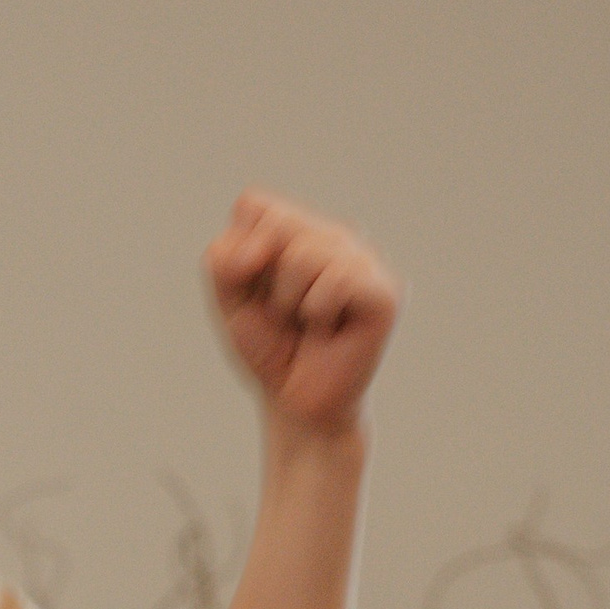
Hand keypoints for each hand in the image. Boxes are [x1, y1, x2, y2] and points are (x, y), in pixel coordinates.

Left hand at [206, 192, 401, 435]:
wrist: (295, 403)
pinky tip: (330, 329)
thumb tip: (261, 245)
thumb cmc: (269, 348)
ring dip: (289, 300)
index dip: (240, 253)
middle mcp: (338, 237)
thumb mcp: (229, 300)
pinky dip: (318, 311)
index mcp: (300, 230)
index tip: (254, 291)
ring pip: (305, 252)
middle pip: (277, 223)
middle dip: (263, 279)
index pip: (253, 205)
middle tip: (283, 312)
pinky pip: (337, 279)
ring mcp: (366, 260)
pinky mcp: (385, 291)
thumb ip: (224, 260)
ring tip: (308, 322)